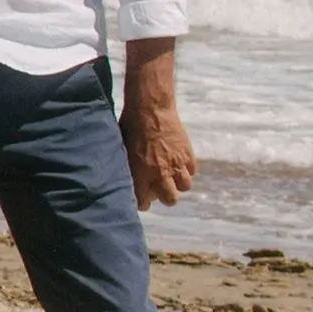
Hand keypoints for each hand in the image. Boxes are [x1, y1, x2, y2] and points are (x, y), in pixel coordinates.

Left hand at [122, 89, 195, 208]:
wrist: (151, 108)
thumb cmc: (130, 126)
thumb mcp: (122, 148)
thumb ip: (127, 166)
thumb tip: (120, 176)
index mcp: (141, 173)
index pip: (144, 201)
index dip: (143, 203)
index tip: (142, 201)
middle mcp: (161, 172)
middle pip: (171, 199)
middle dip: (166, 198)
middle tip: (161, 191)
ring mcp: (177, 163)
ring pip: (185, 186)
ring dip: (179, 184)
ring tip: (172, 177)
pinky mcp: (188, 154)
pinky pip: (192, 170)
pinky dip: (187, 170)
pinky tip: (179, 164)